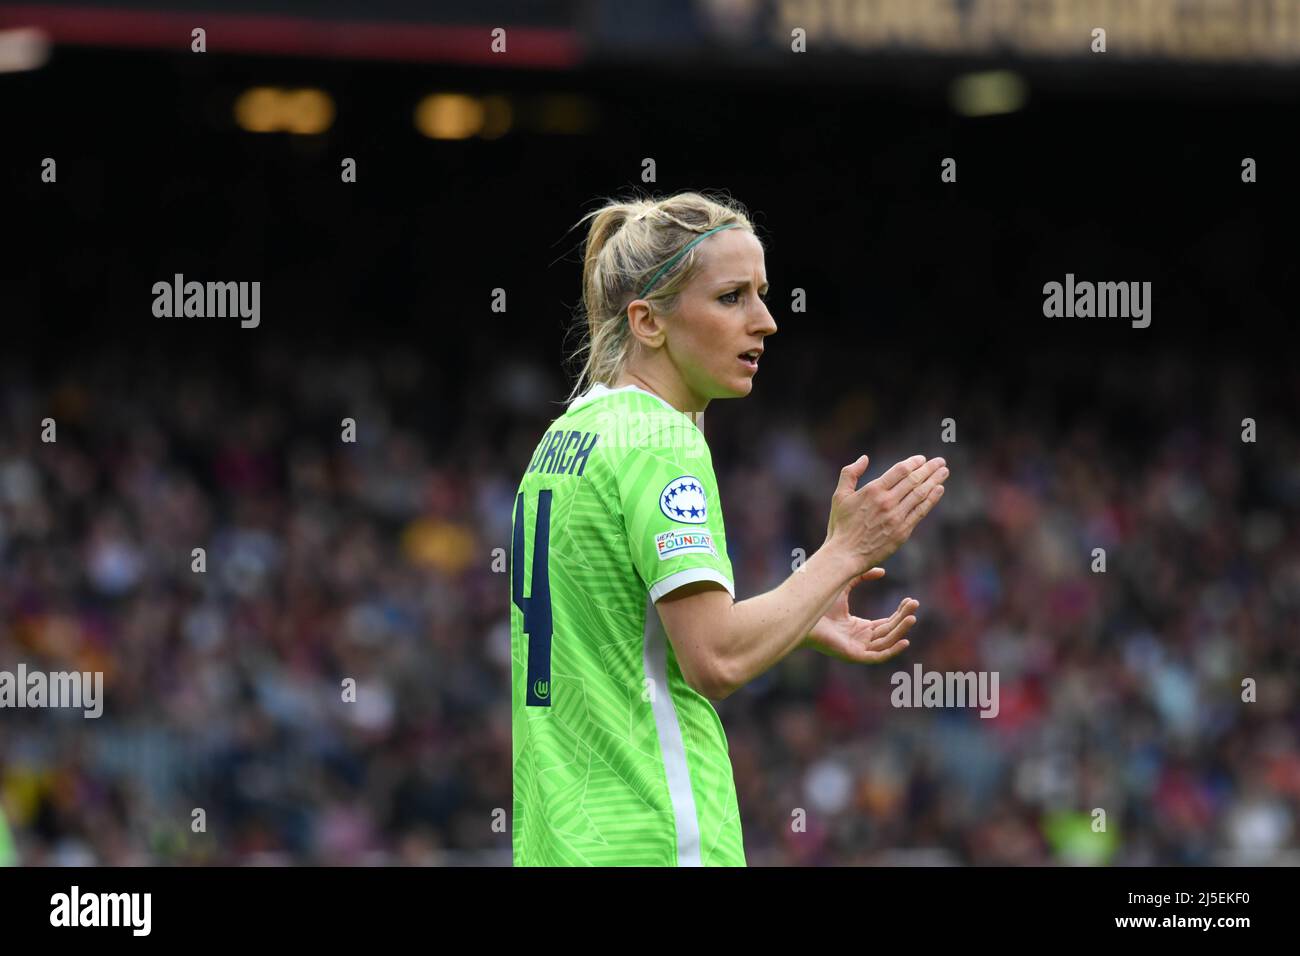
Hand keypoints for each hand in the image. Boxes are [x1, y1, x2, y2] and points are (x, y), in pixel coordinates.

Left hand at [803, 568, 919, 663]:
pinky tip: (904, 641)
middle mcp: (860, 639)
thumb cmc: (819, 602)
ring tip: (911, 617)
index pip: (886, 623)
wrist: (804, 612)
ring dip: (900, 630)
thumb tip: (882, 571)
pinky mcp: (854, 656)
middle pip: (888, 631)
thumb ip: (862, 577)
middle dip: (903, 619)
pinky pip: (877, 657)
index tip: (910, 600)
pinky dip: (892, 650)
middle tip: (914, 605)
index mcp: (859, 628)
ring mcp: (857, 648)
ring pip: (886, 642)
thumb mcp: (846, 586)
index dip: (899, 613)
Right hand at [825, 453, 947, 571]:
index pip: (900, 470)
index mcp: (873, 490)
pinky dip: (931, 499)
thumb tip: (864, 458)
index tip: (922, 459)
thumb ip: (849, 474)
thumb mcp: (839, 496)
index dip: (913, 462)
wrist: (846, 554)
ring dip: (934, 480)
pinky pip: (921, 511)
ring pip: (920, 494)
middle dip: (929, 468)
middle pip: (913, 480)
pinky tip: (939, 490)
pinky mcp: (903, 531)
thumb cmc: (841, 525)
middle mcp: (887, 501)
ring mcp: (896, 516)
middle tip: (940, 461)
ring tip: (944, 471)